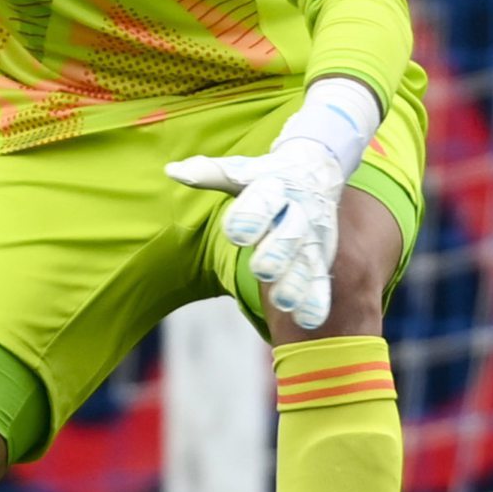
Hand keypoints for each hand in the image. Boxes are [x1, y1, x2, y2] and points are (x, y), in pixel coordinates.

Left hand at [166, 138, 342, 330]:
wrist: (315, 174)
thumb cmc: (267, 178)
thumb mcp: (241, 171)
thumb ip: (208, 174)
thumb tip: (172, 172)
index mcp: (274, 189)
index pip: (264, 200)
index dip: (250, 216)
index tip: (236, 234)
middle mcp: (297, 214)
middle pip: (290, 234)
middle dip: (277, 253)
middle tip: (262, 271)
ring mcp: (310, 239)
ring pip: (306, 263)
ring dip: (296, 284)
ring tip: (283, 302)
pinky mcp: (318, 260)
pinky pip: (319, 282)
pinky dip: (314, 302)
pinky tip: (306, 320)